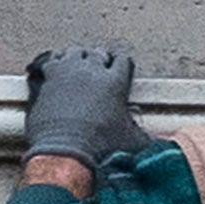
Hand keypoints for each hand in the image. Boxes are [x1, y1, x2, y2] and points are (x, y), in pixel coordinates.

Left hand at [17, 46, 138, 190]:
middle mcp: (92, 71)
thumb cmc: (100, 146)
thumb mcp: (133, 141)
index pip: (123, 60)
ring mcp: (67, 72)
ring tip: (78, 67)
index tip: (120, 70)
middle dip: (99, 60)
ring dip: (77, 58)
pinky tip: (54, 72)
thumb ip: (144, 133)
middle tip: (99, 69)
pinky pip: (50, 61)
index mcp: (116, 82)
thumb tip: (158, 142)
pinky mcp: (47, 79)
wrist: (66, 152)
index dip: (122, 65)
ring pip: (74, 52)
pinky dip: (54, 65)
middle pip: (97, 53)